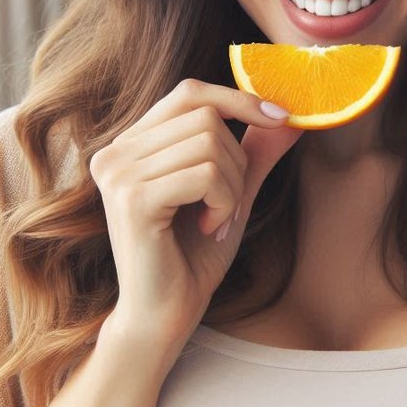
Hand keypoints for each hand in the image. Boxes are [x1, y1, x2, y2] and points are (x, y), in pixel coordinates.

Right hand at [90, 79, 301, 338]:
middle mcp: (115, 152)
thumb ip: (253, 153)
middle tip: (227, 206)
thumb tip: (291, 115)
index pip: (188, 92)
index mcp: (130, 145)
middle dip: (237, 162)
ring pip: (210, 144)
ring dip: (232, 187)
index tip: (280, 118)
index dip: (238, 98)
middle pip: (206, 117)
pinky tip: (208, 228)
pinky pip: (206, 174)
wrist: (166, 314)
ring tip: (216, 220)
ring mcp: (118, 174)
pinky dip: (223, 202)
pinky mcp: (133, 198)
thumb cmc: (193, 257)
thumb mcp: (231, 194)